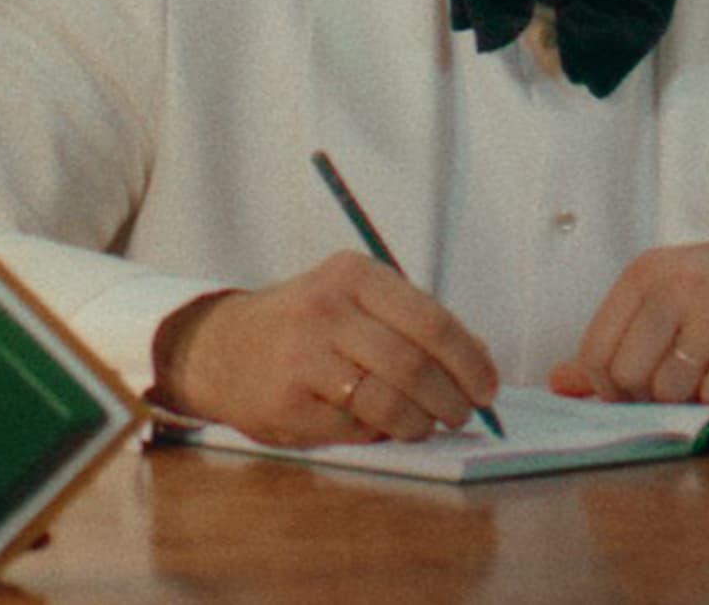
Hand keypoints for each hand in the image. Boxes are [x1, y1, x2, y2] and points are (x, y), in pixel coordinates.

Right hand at [150, 251, 500, 446]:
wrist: (220, 348)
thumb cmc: (306, 326)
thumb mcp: (354, 300)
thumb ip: (410, 323)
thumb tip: (479, 362)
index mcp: (355, 274)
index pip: (432, 321)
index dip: (470, 361)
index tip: (488, 386)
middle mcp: (327, 308)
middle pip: (414, 365)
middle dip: (452, 399)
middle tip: (462, 413)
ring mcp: (303, 356)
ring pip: (389, 402)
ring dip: (421, 423)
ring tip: (425, 425)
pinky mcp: (289, 402)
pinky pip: (355, 427)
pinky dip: (378, 433)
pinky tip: (376, 426)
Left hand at [549, 221, 708, 404]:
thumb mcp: (674, 295)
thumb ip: (618, 337)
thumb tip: (560, 383)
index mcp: (646, 273)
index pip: (595, 352)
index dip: (609, 387)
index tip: (639, 387)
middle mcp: (675, 286)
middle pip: (625, 377)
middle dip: (646, 398)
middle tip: (682, 384)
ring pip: (668, 391)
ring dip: (688, 399)